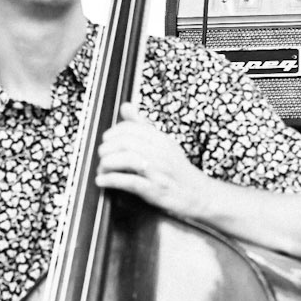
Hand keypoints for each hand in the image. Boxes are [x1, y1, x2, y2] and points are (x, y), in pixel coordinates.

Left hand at [96, 104, 211, 217]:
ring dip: (107, 164)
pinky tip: (102, 181)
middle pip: (125, 143)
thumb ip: (142, 125)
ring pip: (127, 159)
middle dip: (107, 149)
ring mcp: (158, 171)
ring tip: (101, 169)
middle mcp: (160, 153)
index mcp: (160, 139)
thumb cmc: (177, 170)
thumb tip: (125, 106)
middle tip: (101, 156)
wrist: (199, 194)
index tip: (106, 141)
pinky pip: (130, 181)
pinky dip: (112, 180)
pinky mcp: (155, 190)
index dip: (112, 133)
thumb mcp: (163, 143)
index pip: (130, 128)